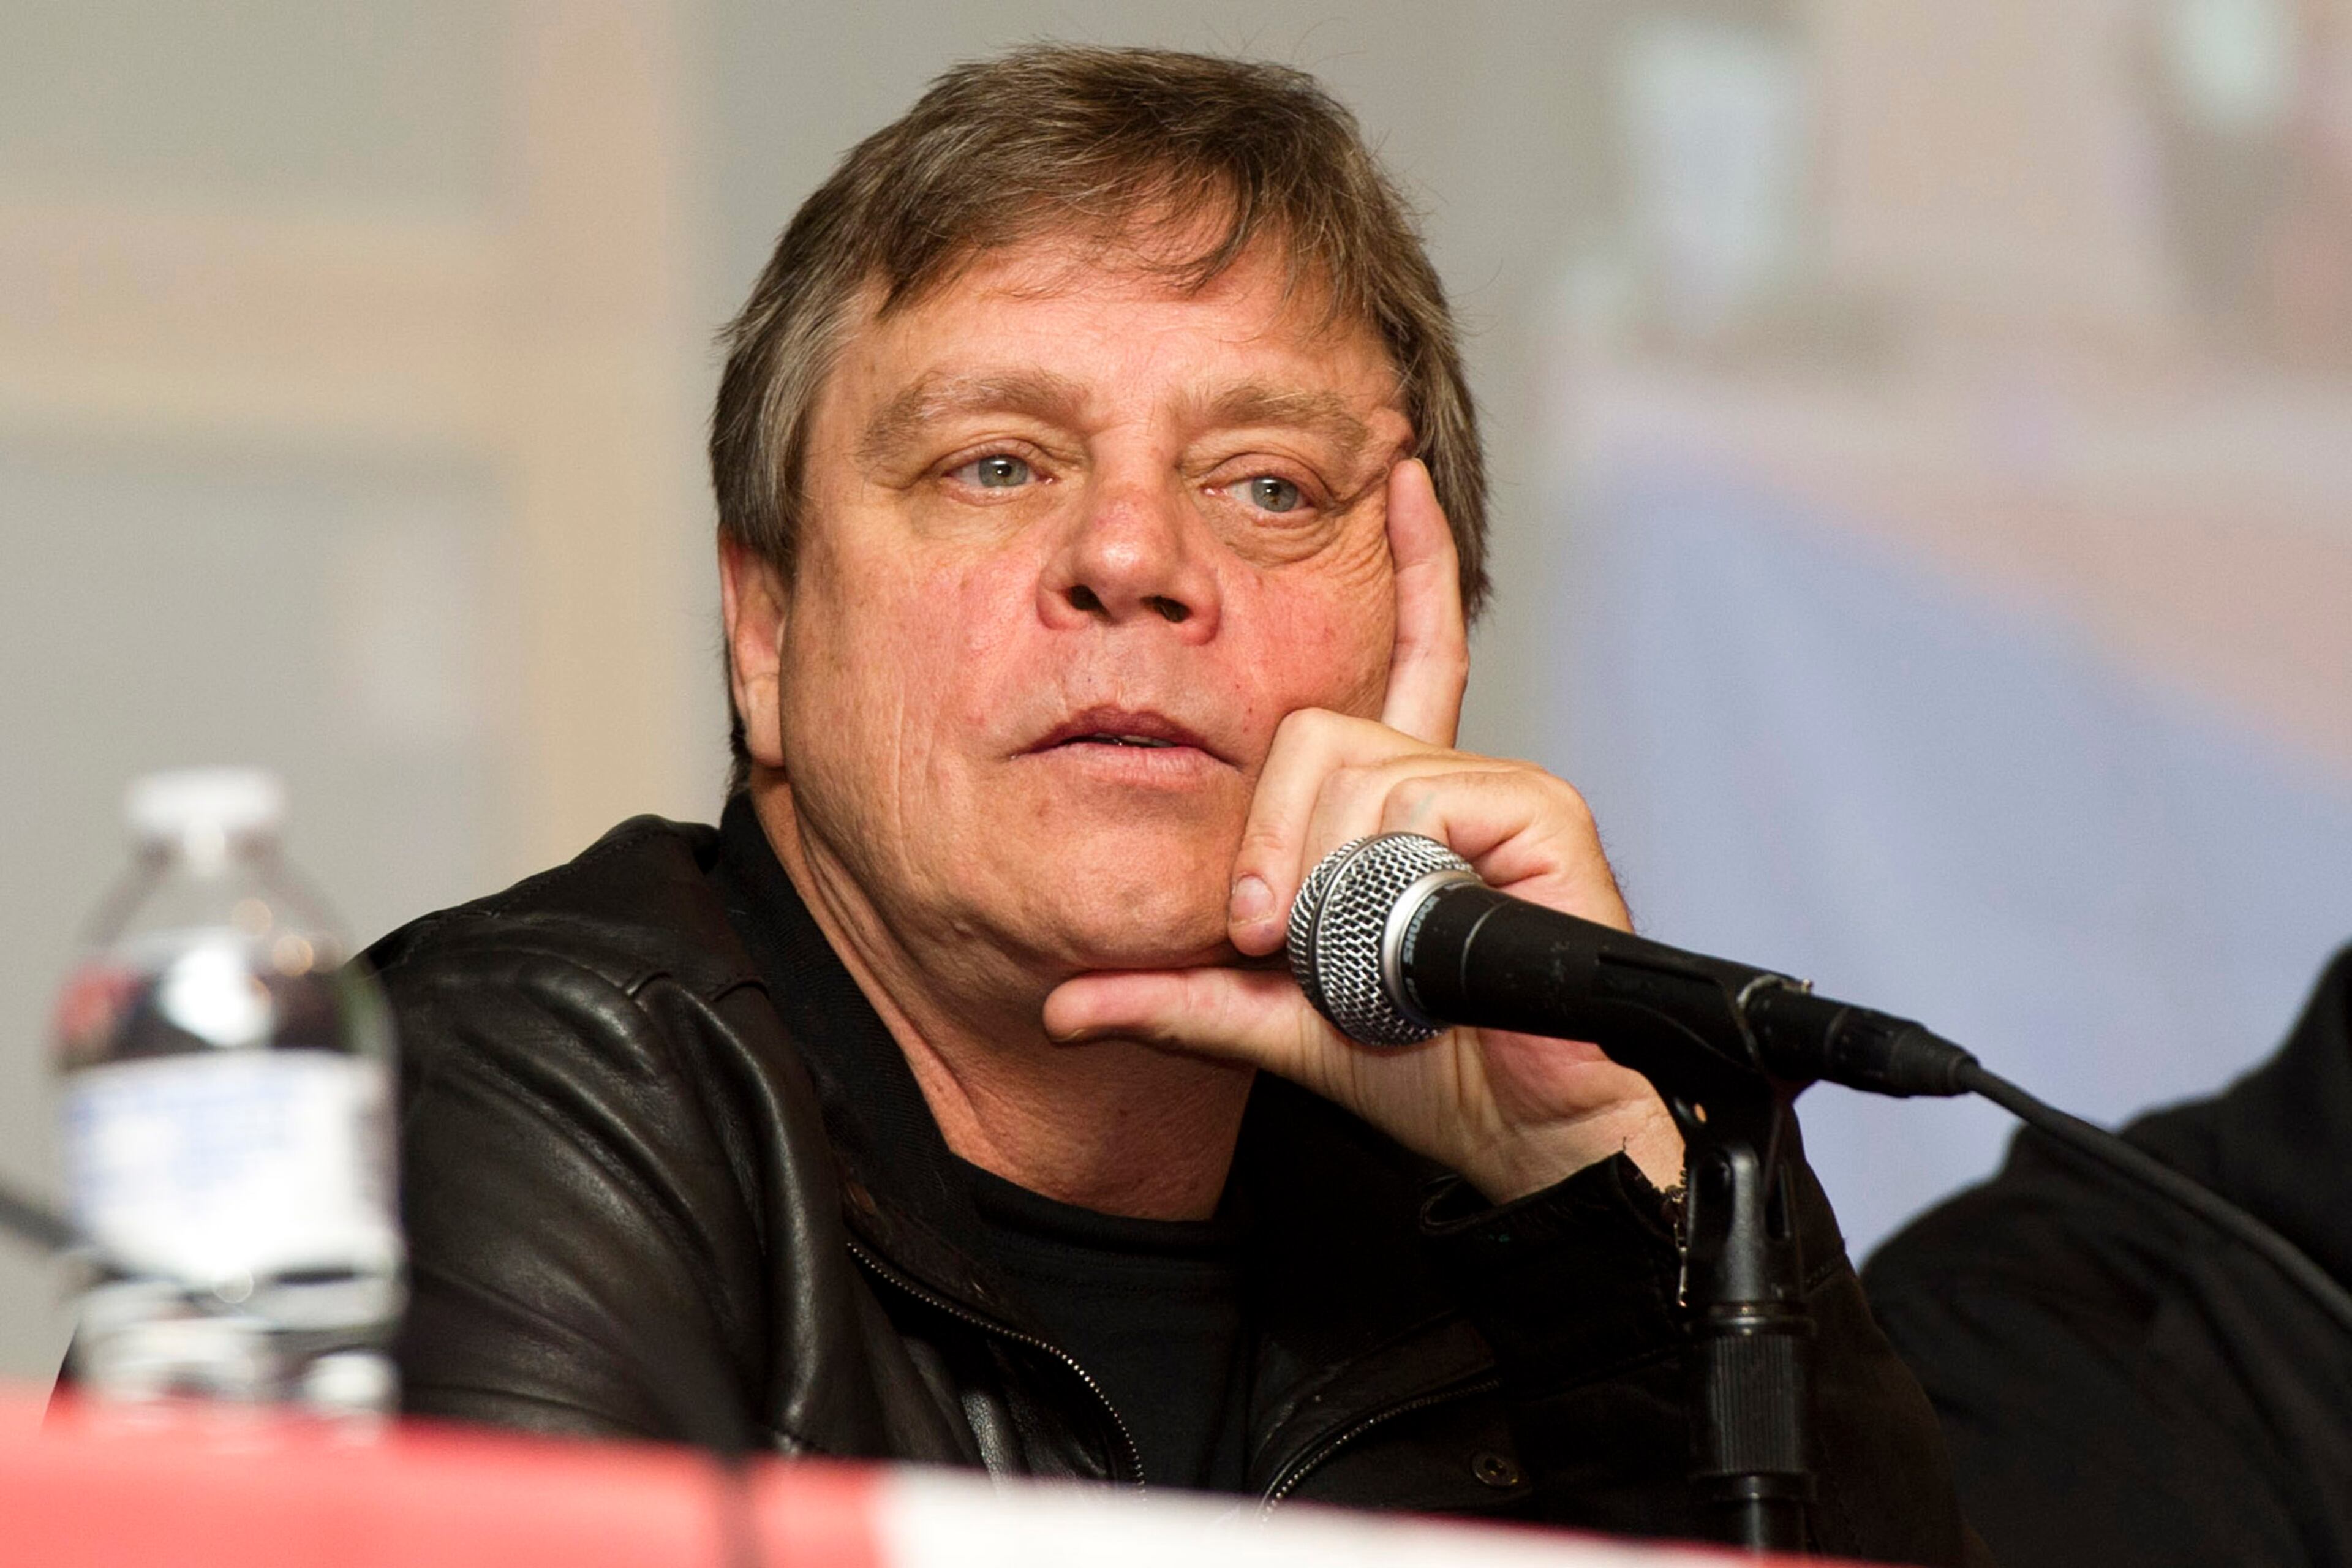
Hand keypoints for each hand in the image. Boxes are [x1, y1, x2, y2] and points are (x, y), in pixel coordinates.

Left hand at [1043, 460, 1683, 1202]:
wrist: (1520, 1135)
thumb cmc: (1425, 1072)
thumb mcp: (1271, 1022)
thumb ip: (1177, 998)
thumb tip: (1062, 1007)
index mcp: (1404, 808)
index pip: (1407, 653)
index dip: (1407, 564)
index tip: (1399, 476)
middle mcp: (1454, 781)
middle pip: (1320, 728)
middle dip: (1269, 838)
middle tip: (1267, 932)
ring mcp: (1498, 792)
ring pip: (1354, 766)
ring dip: (1320, 876)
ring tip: (1352, 964)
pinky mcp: (1540, 814)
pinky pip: (1419, 797)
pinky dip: (1386, 876)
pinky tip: (1412, 940)